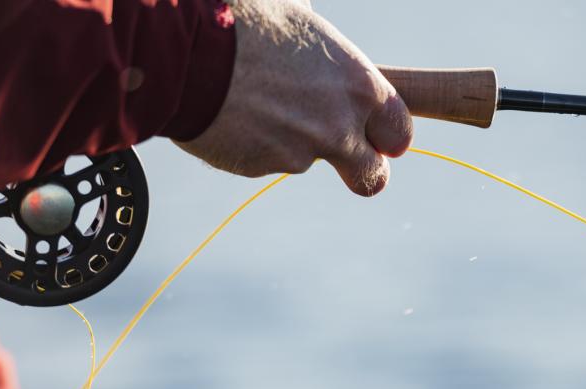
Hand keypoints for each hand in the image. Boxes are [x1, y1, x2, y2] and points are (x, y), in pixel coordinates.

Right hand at [176, 0, 413, 195]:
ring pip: (307, 160)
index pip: (400, 131)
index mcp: (359, 85)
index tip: (375, 134)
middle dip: (360, 169)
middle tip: (339, 151)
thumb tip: (309, 29)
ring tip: (256, 100)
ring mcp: (300, 153)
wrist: (186, 50)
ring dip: (290, 142)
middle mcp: (338, 126)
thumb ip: (320, 46)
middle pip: (371, 175)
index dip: (387, 136)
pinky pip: (265, 160)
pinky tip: (231, 111)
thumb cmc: (244, 20)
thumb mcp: (297, 15)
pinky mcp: (261, 168)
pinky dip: (254, 143)